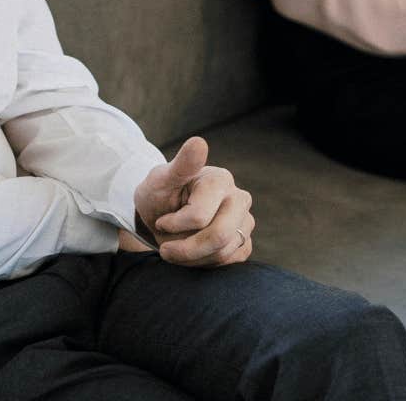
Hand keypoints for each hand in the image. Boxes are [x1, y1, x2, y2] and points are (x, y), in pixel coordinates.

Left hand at [132, 137, 255, 266]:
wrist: (163, 213)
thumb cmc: (160, 194)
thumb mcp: (161, 179)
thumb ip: (181, 164)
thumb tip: (199, 142)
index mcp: (220, 179)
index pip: (198, 216)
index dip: (174, 225)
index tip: (160, 221)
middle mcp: (239, 198)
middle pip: (218, 237)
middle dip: (186, 250)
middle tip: (164, 249)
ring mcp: (245, 220)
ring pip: (223, 253)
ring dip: (192, 258)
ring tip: (175, 248)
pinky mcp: (244, 241)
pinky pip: (229, 262)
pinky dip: (205, 263)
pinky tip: (191, 252)